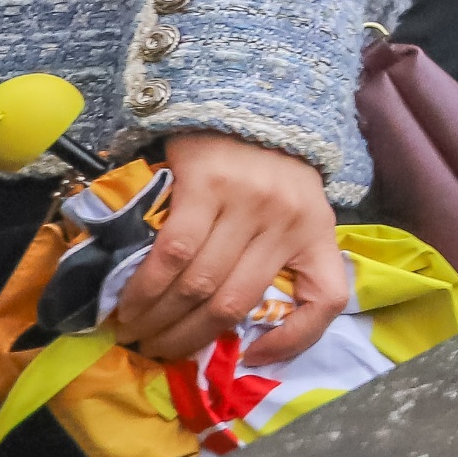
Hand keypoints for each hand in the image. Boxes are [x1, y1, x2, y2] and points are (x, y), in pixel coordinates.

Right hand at [116, 131, 347, 364]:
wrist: (246, 99)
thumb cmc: (268, 166)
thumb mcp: (296, 210)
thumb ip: (277, 256)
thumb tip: (244, 328)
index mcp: (317, 231)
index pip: (327, 297)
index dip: (296, 340)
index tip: (255, 357)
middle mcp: (288, 220)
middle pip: (233, 302)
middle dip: (187, 338)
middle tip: (156, 350)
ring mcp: (248, 202)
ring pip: (198, 284)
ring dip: (158, 319)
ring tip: (134, 331)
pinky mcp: (207, 185)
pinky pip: (172, 253)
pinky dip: (146, 288)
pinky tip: (129, 304)